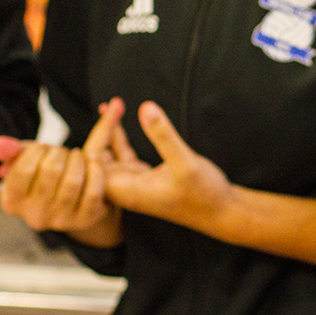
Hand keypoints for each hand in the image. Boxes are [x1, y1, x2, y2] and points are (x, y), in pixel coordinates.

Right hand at [0, 99, 126, 246]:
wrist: (73, 198)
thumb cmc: (44, 175)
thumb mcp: (25, 162)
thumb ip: (10, 151)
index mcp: (12, 202)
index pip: (23, 169)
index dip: (36, 151)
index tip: (43, 148)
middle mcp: (34, 216)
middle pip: (50, 172)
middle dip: (59, 153)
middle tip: (63, 151)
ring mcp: (60, 221)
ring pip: (72, 181)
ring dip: (78, 159)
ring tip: (77, 155)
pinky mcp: (85, 220)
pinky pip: (93, 191)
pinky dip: (95, 171)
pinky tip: (93, 162)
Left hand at [102, 101, 233, 231]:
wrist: (221, 212)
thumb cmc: (204, 193)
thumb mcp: (185, 162)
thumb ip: (163, 135)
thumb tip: (144, 106)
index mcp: (125, 190)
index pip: (94, 163)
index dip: (98, 134)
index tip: (110, 109)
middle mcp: (124, 189)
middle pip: (96, 159)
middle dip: (100, 129)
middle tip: (111, 102)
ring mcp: (134, 182)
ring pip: (110, 155)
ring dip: (110, 131)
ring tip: (110, 104)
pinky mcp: (144, 176)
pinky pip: (125, 154)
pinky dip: (121, 137)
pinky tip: (119, 117)